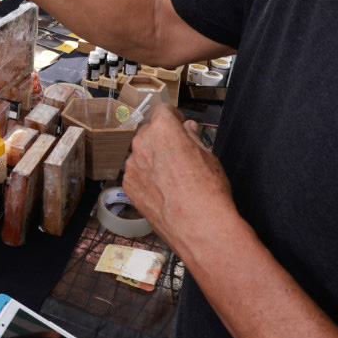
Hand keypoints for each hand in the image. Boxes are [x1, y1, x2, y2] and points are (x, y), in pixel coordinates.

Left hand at [121, 103, 234, 251]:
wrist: (199, 227)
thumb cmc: (208, 190)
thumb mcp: (208, 156)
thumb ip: (192, 138)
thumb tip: (187, 128)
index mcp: (163, 129)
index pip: (163, 111)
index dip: (174, 117)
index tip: (180, 125)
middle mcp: (142, 143)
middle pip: (149, 132)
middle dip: (162, 139)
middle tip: (178, 155)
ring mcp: (132, 166)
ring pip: (141, 154)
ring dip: (152, 159)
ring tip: (172, 178)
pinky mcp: (129, 187)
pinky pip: (136, 174)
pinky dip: (146, 178)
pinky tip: (163, 191)